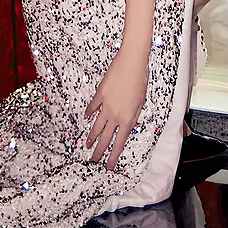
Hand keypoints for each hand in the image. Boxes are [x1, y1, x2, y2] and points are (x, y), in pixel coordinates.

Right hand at [84, 46, 148, 169]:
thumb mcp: (141, 102)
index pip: (119, 142)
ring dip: (91, 137)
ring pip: (96, 126)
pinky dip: (89, 113)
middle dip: (99, 151)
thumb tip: (128, 126)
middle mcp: (115, 115)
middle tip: (93, 160)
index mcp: (127, 118)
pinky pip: (93, 107)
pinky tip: (86, 118)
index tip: (109, 166)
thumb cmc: (141, 80)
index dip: (113, 156)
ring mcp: (106, 105)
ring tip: (87, 145)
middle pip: (105, 138)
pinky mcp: (100, 94)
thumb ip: (133, 116)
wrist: (132, 62)